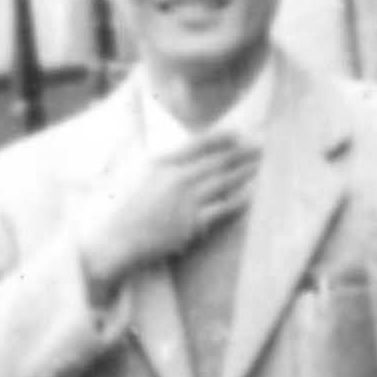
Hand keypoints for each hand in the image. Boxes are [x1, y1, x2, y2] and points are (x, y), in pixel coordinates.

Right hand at [75, 131, 260, 297]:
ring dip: (246, 172)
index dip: (221, 138)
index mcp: (160, 163)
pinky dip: (240, 198)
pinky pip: (224, 208)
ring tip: (262, 164)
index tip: (238, 134)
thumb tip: (183, 157)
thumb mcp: (136, 176)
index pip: (198, 144)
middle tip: (262, 145)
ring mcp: (187, 201)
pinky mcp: (193, 223)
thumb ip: (160, 165)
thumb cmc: (121, 210)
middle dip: (242, 153)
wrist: (115, 242)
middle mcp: (176, 178)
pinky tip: (253, 193)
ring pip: (225, 182)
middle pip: (218, 161)